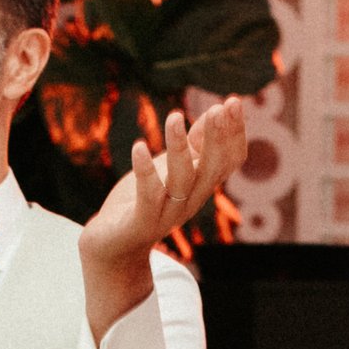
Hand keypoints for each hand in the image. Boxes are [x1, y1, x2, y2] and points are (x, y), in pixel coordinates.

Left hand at [79, 97, 250, 267]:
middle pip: (213, 170)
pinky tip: (138, 147)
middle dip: (217, 138)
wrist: (112, 246)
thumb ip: (195, 144)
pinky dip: (145, 171)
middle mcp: (191, 200)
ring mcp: (167, 213)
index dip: (235, 133)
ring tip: (174, 117)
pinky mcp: (141, 222)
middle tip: (218, 107)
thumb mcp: (171, 167)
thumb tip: (216, 111)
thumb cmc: (143, 200)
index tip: (233, 102)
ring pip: (182, 180)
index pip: (230, 161)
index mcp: (201, 186)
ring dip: (179, 147)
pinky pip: (148, 196)